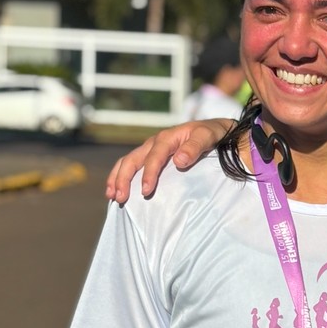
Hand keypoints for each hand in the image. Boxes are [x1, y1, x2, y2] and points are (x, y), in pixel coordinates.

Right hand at [105, 120, 231, 202]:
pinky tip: (117, 190)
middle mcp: (155, 142)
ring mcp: (151, 149)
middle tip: (120, 198)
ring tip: (112, 196)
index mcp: (167, 138)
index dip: (149, 174)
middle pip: (133, 159)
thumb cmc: (211, 134)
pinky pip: (132, 165)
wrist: (214, 129)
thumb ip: (194, 147)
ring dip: (117, 178)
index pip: (154, 157)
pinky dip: (121, 176)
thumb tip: (179, 161)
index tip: (146, 191)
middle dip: (124, 178)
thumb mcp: (207, 137)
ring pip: (127, 161)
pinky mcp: (151, 156)